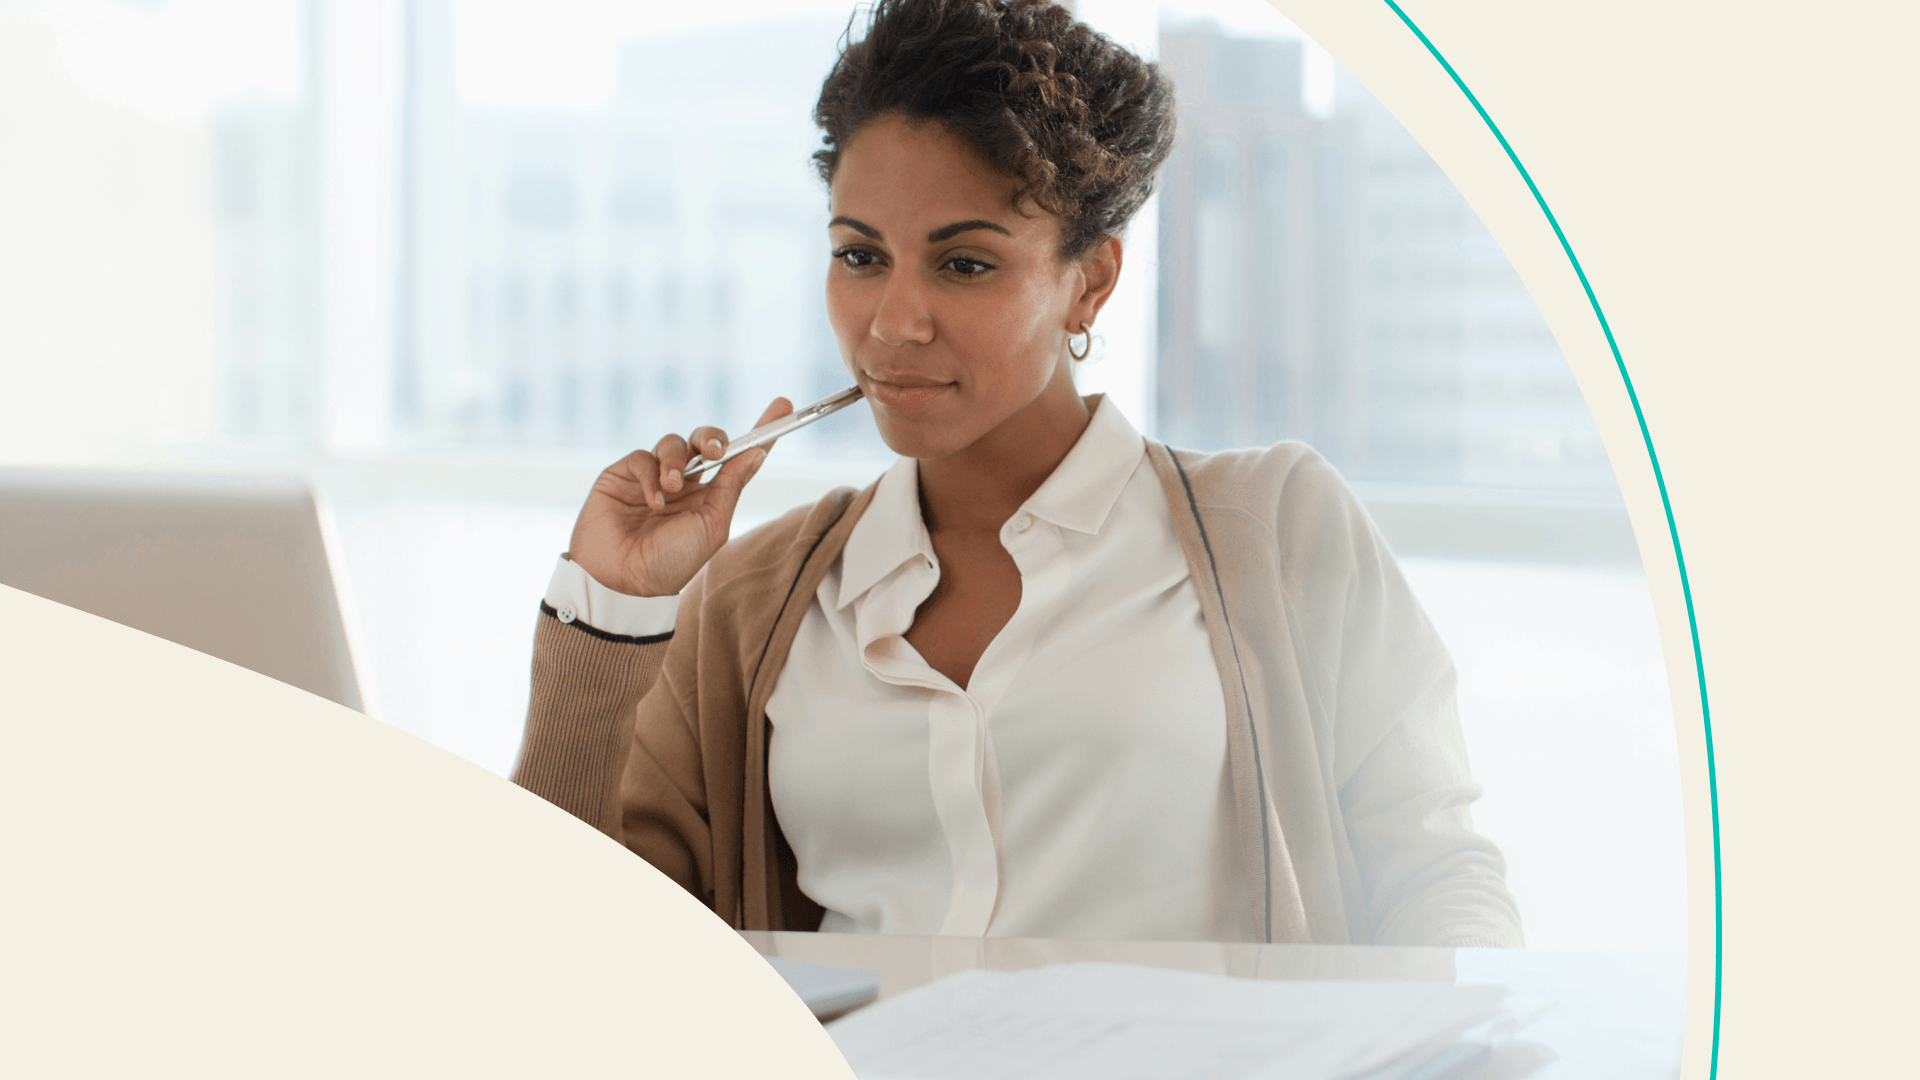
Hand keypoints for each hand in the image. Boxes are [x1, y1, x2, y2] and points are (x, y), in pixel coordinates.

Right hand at [568, 397, 793, 596]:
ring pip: (673, 443)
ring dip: (676, 461)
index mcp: (710, 496)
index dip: (761, 432)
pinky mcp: (623, 475)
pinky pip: (642, 457)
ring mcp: (653, 477)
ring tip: (672, 488)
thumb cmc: (671, 562)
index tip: (784, 405)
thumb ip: (731, 487)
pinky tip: (653, 500)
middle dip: (712, 437)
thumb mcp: (711, 526)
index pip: (738, 457)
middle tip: (714, 450)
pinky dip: (650, 474)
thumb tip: (756, 453)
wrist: (624, 581)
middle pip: (704, 440)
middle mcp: (684, 483)